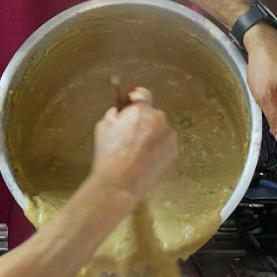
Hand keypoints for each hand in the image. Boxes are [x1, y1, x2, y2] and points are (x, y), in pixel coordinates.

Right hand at [90, 87, 177, 201]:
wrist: (120, 183)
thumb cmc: (109, 156)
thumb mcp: (102, 128)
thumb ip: (113, 115)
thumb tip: (118, 113)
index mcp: (140, 111)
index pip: (144, 94)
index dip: (137, 97)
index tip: (133, 99)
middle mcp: (158, 119)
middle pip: (151, 114)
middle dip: (142, 121)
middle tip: (129, 136)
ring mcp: (169, 136)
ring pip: (159, 130)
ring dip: (151, 136)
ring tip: (136, 152)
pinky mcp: (174, 151)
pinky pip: (165, 145)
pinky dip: (157, 149)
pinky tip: (144, 159)